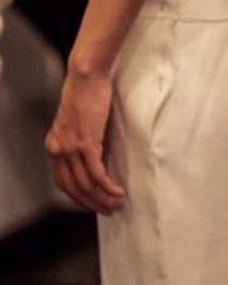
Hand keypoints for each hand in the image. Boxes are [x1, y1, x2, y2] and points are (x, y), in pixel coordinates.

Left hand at [45, 69, 125, 213]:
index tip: (93, 202)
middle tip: (108, 210)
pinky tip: (117, 191)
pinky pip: (96, 174)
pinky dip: (107, 186)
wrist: (86, 74)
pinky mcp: (86, 143)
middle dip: (91, 203)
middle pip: (73, 188)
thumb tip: (97, 149)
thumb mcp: (79, 118)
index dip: (78, 197)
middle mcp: (58, 150)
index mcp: (54, 145)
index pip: (62, 181)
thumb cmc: (86, 90)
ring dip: (102, 198)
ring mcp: (70, 148)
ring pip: (85, 184)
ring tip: (117, 203)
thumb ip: (82, 135)